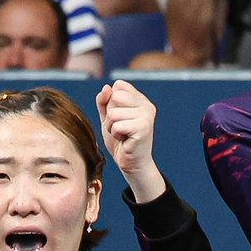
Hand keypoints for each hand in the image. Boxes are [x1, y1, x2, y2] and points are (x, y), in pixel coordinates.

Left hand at [95, 79, 164, 201]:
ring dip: (111, 127)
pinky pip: (117, 125)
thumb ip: (104, 102)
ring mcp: (146, 115)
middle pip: (115, 97)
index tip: (120, 118)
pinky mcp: (143, 127)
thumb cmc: (121, 142)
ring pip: (114, 113)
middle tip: (119, 128)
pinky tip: (125, 140)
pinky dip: (115, 134)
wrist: (132, 164)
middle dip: (110, 115)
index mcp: (140, 99)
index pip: (118, 86)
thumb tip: (106, 88)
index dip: (111, 103)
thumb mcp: (108, 118)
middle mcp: (146, 105)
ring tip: (122, 135)